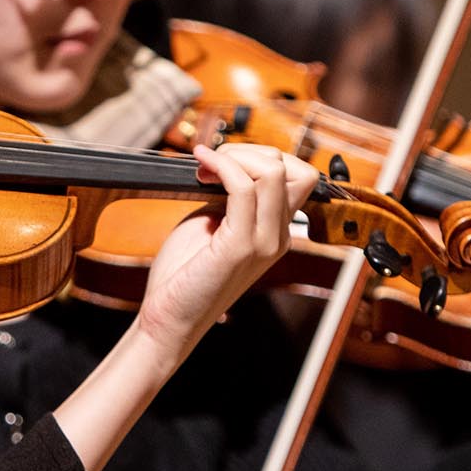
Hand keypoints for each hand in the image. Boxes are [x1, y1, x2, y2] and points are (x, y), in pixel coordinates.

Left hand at [132, 144, 317, 358]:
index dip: (263, 159)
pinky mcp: (239, 247)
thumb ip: (228, 198)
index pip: (300, 179)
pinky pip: (243, 188)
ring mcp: (263, 243)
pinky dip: (222, 166)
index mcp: (274, 233)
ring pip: (274, 173)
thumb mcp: (212, 224)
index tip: (223, 163)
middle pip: (296, 170)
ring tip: (205, 166)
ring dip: (236, 157)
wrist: (170, 318)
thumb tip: (228, 164)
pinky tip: (201, 164)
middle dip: (252, 152)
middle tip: (212, 163)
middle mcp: (277, 238)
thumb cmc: (185, 273)